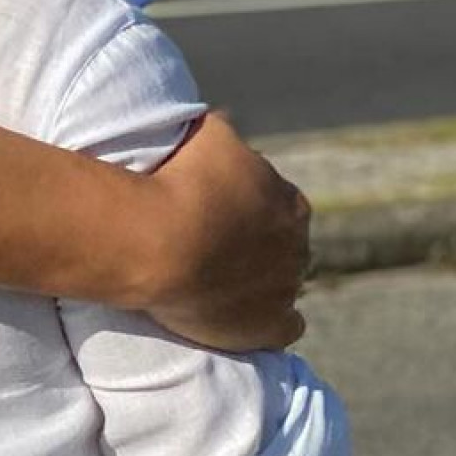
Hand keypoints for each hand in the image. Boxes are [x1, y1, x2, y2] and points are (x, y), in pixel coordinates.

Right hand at [144, 113, 310, 351]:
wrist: (158, 241)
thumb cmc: (178, 181)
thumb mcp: (206, 136)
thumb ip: (225, 136)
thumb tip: (225, 126)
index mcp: (290, 202)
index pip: (281, 206)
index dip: (250, 210)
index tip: (217, 214)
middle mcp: (298, 245)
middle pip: (284, 247)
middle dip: (257, 247)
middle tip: (211, 250)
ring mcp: (286, 288)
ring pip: (285, 286)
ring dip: (261, 285)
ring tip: (220, 286)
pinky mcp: (269, 327)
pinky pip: (286, 329)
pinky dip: (271, 324)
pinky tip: (249, 321)